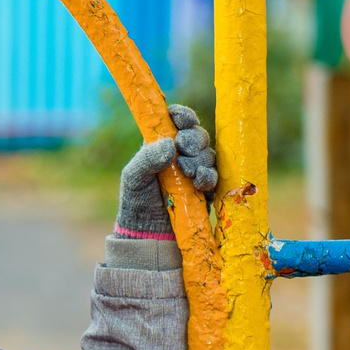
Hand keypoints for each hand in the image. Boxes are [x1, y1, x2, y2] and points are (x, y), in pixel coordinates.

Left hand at [117, 103, 217, 237]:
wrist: (148, 233)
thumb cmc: (137, 201)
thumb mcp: (134, 178)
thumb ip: (147, 159)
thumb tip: (170, 144)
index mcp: (161, 145)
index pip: (176, 122)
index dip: (183, 116)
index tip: (182, 121)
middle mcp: (180, 154)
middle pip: (197, 135)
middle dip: (193, 139)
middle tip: (184, 148)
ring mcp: (195, 170)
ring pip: (208, 154)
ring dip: (200, 159)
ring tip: (187, 172)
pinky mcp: (206, 188)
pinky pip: (215, 176)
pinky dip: (209, 176)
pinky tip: (200, 183)